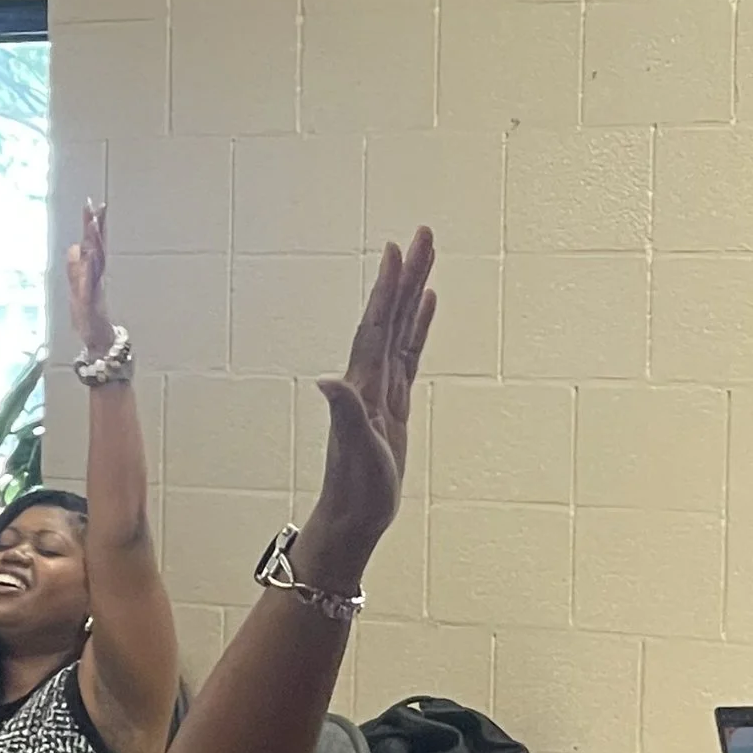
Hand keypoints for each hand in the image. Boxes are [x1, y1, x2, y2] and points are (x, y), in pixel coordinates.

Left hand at [66, 200, 114, 361]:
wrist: (98, 340)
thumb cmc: (88, 316)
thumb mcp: (77, 287)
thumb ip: (75, 267)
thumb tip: (74, 246)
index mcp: (92, 272)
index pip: (93, 243)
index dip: (93, 224)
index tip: (92, 204)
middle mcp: (96, 276)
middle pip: (98, 246)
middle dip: (96, 226)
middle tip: (97, 205)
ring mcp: (94, 287)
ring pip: (96, 260)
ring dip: (95, 242)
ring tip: (93, 224)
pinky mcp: (91, 300)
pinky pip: (90, 281)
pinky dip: (90, 269)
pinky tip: (89, 256)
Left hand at [298, 229, 436, 584]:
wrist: (353, 517)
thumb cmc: (357, 489)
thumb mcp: (356, 451)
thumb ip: (344, 414)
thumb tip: (326, 381)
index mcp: (362, 384)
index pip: (377, 325)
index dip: (387, 288)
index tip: (397, 249)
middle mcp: (369, 379)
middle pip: (391, 315)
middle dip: (406, 275)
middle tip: (423, 234)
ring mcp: (382, 389)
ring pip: (400, 328)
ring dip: (412, 292)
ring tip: (427, 256)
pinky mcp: (394, 404)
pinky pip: (409, 353)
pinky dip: (417, 326)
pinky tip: (426, 306)